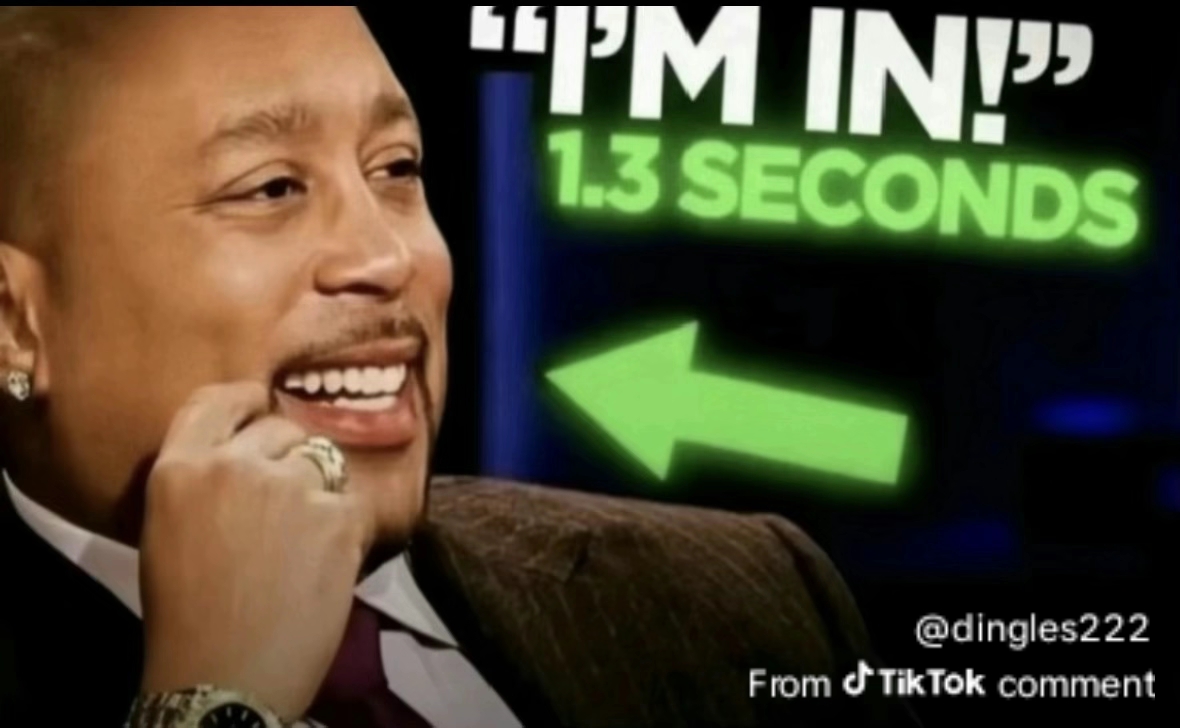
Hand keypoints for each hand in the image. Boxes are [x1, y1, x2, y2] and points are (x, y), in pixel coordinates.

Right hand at [137, 382, 375, 719]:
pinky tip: (325, 568)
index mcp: (181, 468)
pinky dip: (347, 532)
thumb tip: (244, 456)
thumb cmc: (187, 617)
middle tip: (285, 508)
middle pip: (280, 430)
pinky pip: (353, 506)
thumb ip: (203, 482)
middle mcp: (236, 464)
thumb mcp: (169, 530)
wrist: (225, 676)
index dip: (245, 400)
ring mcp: (291, 487)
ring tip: (303, 545)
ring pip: (323, 463)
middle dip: (287, 459)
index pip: (217, 400)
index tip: (259, 404)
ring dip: (320, 492)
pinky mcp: (338, 517)